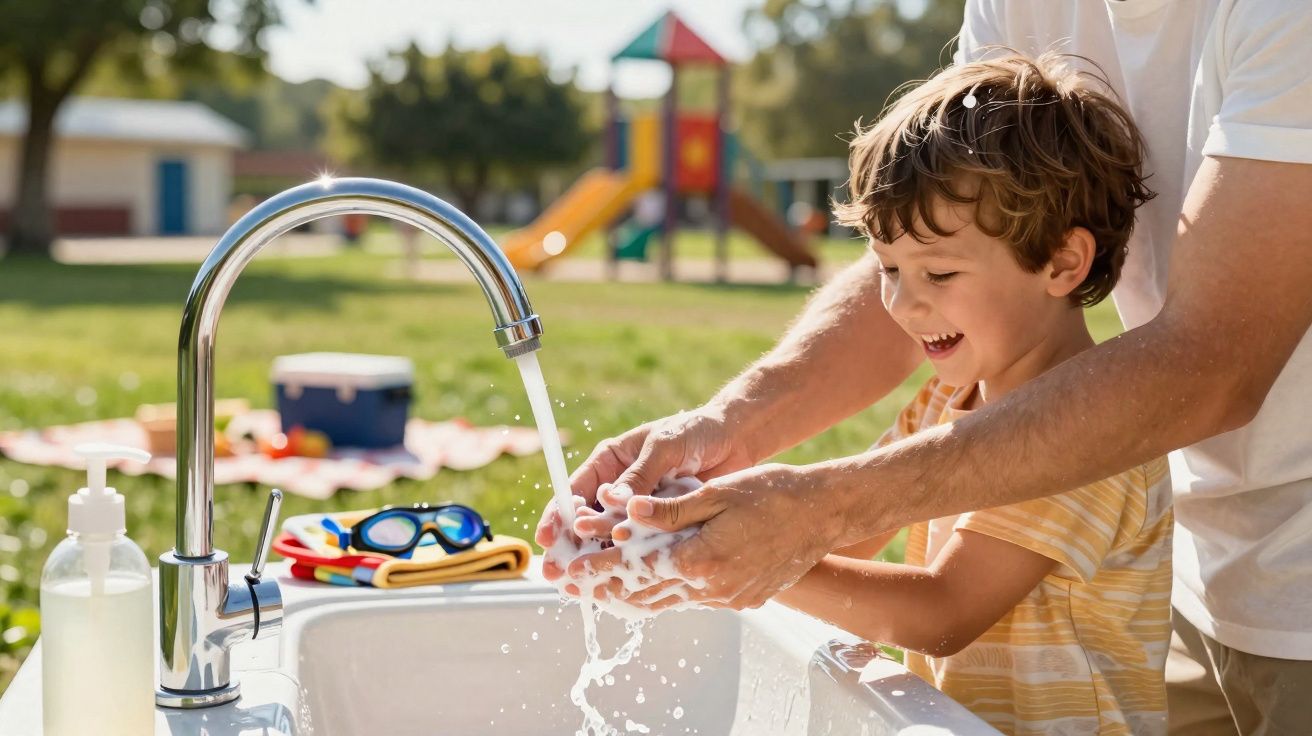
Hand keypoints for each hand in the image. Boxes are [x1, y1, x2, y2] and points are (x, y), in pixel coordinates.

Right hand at [535, 407, 753, 568]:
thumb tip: (612, 500)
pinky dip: (629, 563)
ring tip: (579, 585)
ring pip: (610, 539)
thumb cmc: (696, 431)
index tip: (547, 536)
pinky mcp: (663, 526)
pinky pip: (641, 547)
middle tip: (555, 571)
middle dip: (569, 547)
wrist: (736, 439)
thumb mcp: (663, 447)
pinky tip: (617, 583)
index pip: (575, 490)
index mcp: (611, 462)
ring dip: (595, 561)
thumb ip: (640, 474)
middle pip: (586, 521)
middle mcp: (621, 488)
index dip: (558, 514)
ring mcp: (641, 510)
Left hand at [566, 463, 846, 609]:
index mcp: (701, 559)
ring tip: (602, 591)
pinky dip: (666, 594)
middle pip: (646, 594)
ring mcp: (727, 598)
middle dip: (607, 589)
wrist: (823, 514)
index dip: (599, 569)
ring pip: (668, 603)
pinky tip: (653, 587)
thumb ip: (668, 510)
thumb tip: (624, 514)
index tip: (571, 572)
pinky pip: (692, 601)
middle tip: (574, 586)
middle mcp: (712, 587)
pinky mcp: (740, 599)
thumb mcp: (717, 494)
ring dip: (633, 596)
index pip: (636, 568)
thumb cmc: (773, 494)